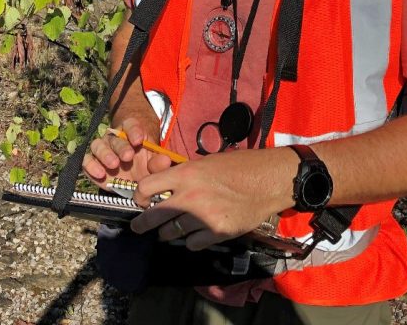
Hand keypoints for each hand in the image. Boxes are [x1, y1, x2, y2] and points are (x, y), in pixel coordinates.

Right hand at [83, 116, 172, 187]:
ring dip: (105, 154)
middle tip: (128, 156)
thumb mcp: (155, 162)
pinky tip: (100, 173)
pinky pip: (86, 160)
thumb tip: (165, 161)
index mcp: (131, 131)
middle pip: (114, 137)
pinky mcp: (93, 164)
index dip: (134, 130)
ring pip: (97, 145)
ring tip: (114, 164)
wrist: (135, 176)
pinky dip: (90, 166)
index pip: (131, 124)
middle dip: (121, 146)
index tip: (139, 140)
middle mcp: (114, 138)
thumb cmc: (146, 164)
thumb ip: (159, 162)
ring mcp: (102, 150)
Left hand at [129, 147, 295, 250]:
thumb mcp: (204, 162)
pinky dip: (191, 241)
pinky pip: (192, 244)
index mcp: (185, 174)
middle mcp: (189, 197)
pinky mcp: (216, 232)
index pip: (146, 187)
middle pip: (153, 216)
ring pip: (170, 233)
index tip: (141, 200)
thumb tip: (160, 182)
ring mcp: (202, 217)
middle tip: (139, 227)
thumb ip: (181, 173)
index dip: (139, 195)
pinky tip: (194, 236)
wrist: (266, 180)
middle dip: (142, 224)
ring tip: (168, 232)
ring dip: (167, 233)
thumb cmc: (237, 166)